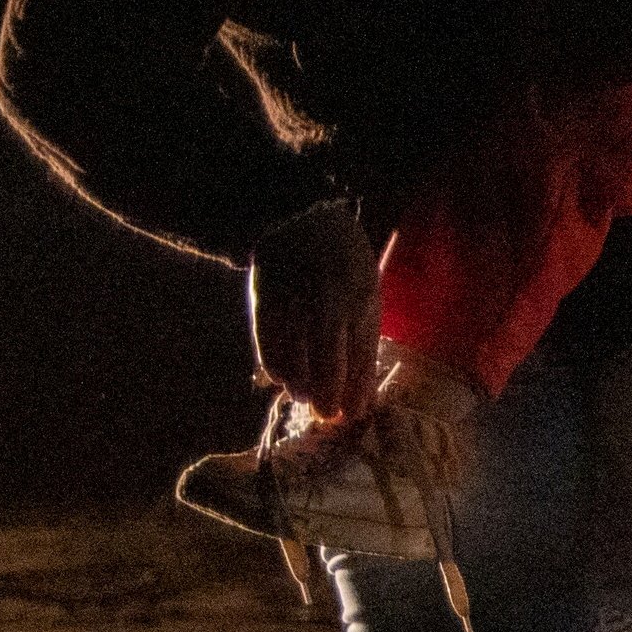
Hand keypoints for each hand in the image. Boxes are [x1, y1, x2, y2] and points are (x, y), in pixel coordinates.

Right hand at [246, 194, 378, 414]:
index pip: (362, 351)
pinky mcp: (265, 293)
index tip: (357, 412)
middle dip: (330, 391)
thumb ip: (363, 331)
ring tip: (305, 400)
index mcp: (364, 295)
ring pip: (296, 350)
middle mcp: (330, 296)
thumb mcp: (367, 287)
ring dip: (300, 381)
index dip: (358, 386)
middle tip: (329, 416)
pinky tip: (282, 379)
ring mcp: (296, 295)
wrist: (301, 215)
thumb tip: (361, 384)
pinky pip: (268, 338)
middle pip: (330, 356)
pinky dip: (275, 362)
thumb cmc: (344, 259)